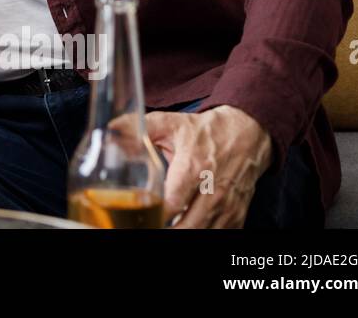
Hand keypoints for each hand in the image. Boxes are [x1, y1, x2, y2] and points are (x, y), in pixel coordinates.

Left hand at [146, 104, 273, 228]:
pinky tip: (185, 227)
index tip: (138, 217)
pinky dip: (202, 234)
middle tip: (145, 226)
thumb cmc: (205, 131)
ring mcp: (227, 205)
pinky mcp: (236, 214)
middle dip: (166, 230)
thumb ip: (138, 127)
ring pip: (204, 232)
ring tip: (163, 228)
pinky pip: (220, 234)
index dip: (154, 213)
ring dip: (183, 232)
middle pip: (188, 225)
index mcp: (193, 167)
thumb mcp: (170, 123)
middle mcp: (213, 190)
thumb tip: (109, 129)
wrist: (248, 134)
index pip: (172, 201)